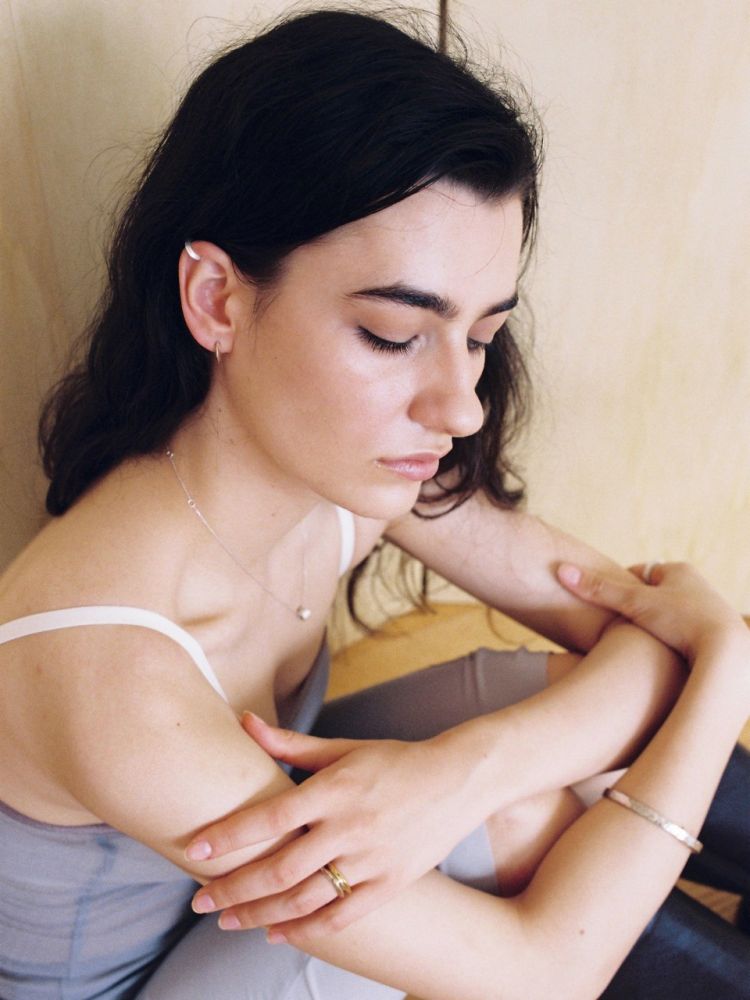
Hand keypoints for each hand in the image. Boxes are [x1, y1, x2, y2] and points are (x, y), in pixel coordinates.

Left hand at [186, 714, 487, 936]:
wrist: (458, 779)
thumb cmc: (395, 759)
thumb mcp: (343, 747)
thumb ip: (291, 743)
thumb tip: (245, 723)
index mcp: (335, 789)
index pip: (271, 818)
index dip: (231, 835)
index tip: (195, 850)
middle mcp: (350, 827)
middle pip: (281, 868)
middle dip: (235, 889)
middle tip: (200, 901)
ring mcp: (372, 860)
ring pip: (305, 898)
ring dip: (260, 914)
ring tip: (226, 921)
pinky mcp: (390, 884)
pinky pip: (342, 916)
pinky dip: (307, 929)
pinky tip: (277, 933)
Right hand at [557, 560, 747, 663]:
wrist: (730, 656)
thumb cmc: (683, 622)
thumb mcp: (634, 603)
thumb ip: (597, 589)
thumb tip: (561, 570)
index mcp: (680, 572)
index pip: (641, 575)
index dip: (621, 590)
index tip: (606, 608)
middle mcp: (699, 588)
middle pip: (656, 596)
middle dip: (638, 611)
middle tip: (618, 629)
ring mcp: (709, 613)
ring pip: (671, 618)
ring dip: (654, 629)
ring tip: (636, 648)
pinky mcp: (715, 639)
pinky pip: (684, 637)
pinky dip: (670, 645)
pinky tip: (659, 660)